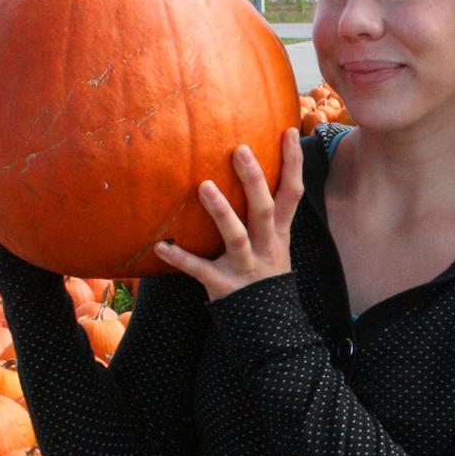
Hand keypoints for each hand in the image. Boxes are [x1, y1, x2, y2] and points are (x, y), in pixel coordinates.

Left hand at [154, 129, 303, 300]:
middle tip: (240, 150)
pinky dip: (181, 259)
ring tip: (203, 186)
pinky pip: (200, 270)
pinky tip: (161, 246)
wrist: (269, 324)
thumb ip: (269, 212)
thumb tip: (256, 170)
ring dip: (221, 212)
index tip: (288, 131)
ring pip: (236, 237)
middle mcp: (265, 246)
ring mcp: (244, 266)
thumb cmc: (265, 272)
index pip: (292, 194)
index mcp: (279, 233)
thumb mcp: (277, 242)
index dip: (293, 164)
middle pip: (265, 210)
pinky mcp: (223, 285)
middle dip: (254, 180)